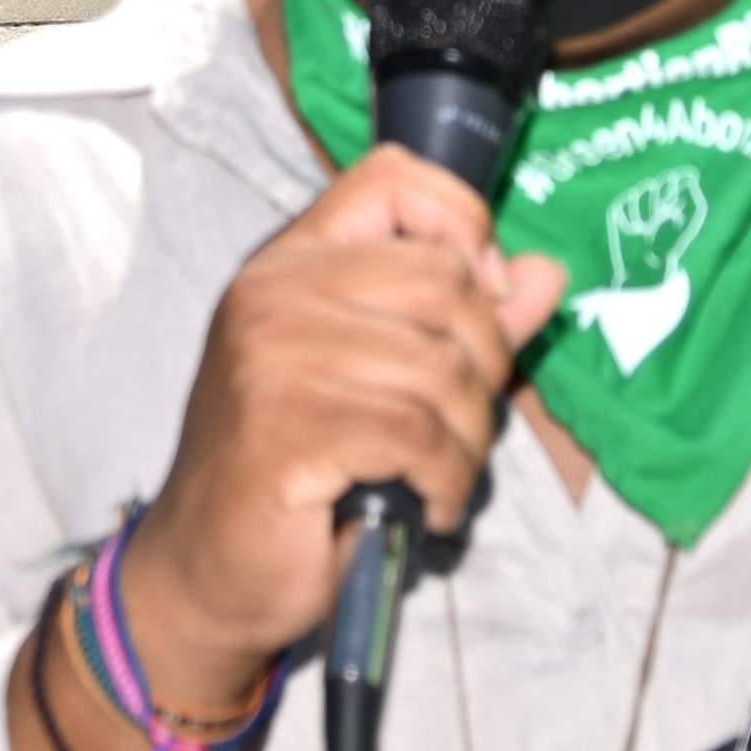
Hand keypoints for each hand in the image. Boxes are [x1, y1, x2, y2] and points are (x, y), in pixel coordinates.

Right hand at [125, 145, 569, 718]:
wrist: (204, 572)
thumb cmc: (294, 473)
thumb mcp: (379, 380)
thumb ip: (462, 324)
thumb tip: (545, 275)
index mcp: (291, 263)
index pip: (393, 178)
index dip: (462, 225)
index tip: (480, 301)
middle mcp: (273, 293)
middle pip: (443, 280)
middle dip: (485, 363)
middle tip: (464, 423)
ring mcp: (271, 358)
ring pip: (440, 370)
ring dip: (468, 440)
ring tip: (443, 474)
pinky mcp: (283, 429)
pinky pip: (418, 437)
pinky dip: (447, 481)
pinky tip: (429, 507)